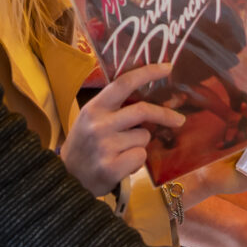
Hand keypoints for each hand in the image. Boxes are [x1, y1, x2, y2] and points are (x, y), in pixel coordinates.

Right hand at [59, 63, 185, 194]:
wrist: (67, 179)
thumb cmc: (85, 145)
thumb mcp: (92, 119)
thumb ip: (117, 109)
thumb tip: (155, 99)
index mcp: (94, 108)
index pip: (123, 83)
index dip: (147, 73)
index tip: (167, 67)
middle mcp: (98, 124)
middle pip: (142, 111)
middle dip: (165, 115)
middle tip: (179, 119)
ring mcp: (104, 146)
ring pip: (143, 137)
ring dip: (140, 144)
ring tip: (122, 152)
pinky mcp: (111, 167)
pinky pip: (140, 156)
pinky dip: (137, 162)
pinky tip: (121, 165)